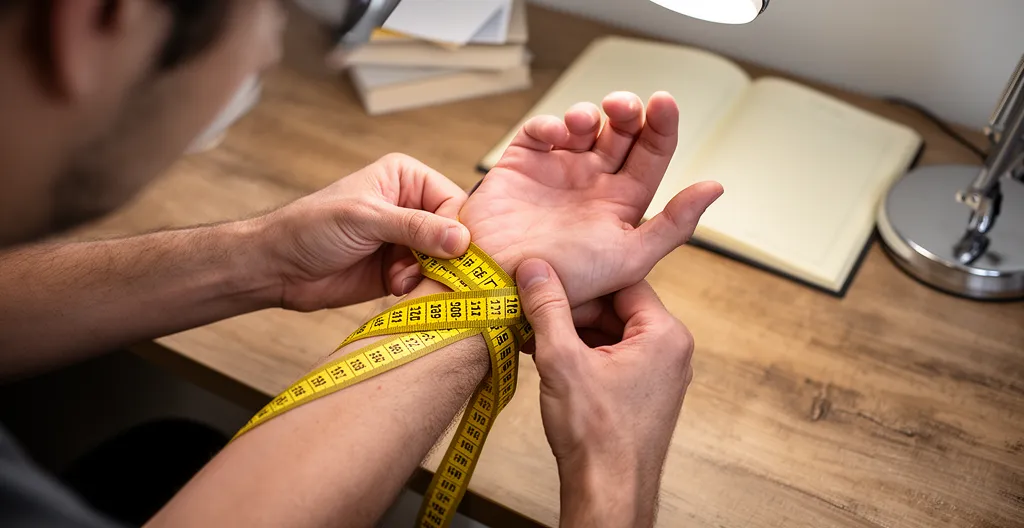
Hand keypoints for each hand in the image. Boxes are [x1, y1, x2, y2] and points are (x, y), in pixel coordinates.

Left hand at [253, 153, 470, 311]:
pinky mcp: (399, 270)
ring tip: (402, 279)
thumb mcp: (366, 219)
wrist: (278, 267)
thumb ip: (415, 227)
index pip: (453, 201)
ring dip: (428, 273)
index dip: (457, 227)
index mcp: (406, 178)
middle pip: (454, 232)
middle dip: (445, 254)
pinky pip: (426, 279)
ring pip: (444, 260)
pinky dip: (417, 286)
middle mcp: (411, 207)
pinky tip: (396, 288)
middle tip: (430, 270)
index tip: (454, 251)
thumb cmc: (312, 228)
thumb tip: (462, 239)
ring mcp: (406, 241)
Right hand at [460, 91, 722, 305]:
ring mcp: (557, 171)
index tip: (664, 102)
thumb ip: (673, 225)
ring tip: (584, 124)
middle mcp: (593, 183)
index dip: (663, 124)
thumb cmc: (567, 281)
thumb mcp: (629, 259)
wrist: (503, 288)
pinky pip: (539, 131)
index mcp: (623, 203)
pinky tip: (555, 136)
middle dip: (627, 111)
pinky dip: (549, 124)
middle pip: (621, 131)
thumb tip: (715, 187)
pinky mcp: (522, 165)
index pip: (652, 153)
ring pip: (583, 124)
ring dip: (588, 113)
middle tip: (623, 108)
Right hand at [517, 259, 692, 527]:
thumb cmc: (598, 438)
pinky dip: (582, 356)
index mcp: (664, 335)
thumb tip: (536, 270)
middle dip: (573, 312)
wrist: (607, 493)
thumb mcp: (562, 359)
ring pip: (611, 335)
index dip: (583, 283)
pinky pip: (612, 359)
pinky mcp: (642, 394)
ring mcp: (658, 375)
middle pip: (616, 309)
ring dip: (573, 335)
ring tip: (536, 341)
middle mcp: (670, 352)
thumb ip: (547, 308)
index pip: (622, 283)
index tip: (551, 281)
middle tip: (536, 315)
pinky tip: (551, 362)